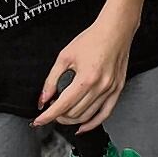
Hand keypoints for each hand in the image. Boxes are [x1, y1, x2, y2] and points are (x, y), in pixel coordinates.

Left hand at [33, 11, 134, 131]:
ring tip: (64, 113)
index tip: (39, 120)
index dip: (47, 116)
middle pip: (74, 114)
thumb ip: (52, 79)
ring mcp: (111, 89)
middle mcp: (100, 86)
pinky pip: (105, 113)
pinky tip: (83, 126)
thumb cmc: (93, 38)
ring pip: (87, 116)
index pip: (63, 105)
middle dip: (59, 116)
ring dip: (72, 119)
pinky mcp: (118, 89)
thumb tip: (44, 98)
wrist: (115, 30)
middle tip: (52, 109)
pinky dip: (93, 123)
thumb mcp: (65, 56)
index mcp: (86, 78)